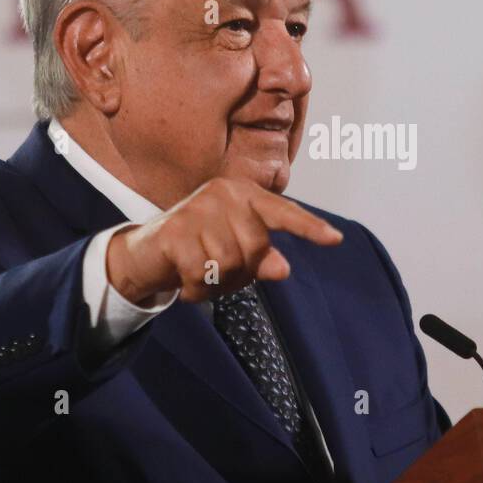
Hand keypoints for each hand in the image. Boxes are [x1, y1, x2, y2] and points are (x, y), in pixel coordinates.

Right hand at [106, 177, 343, 302]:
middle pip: (256, 248)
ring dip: (217, 283)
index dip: (309, 227)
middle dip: (242, 271)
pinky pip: (203, 274)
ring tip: (201, 274)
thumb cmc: (201, 248)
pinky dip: (197, 289)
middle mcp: (223, 193)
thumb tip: (283, 268)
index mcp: (245, 194)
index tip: (336, 239)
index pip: (284, 212)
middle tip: (221, 274)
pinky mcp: (174, 230)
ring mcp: (197, 208)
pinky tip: (186, 281)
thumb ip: (263, 258)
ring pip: (230, 263)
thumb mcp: (236, 253)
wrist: (147, 252)